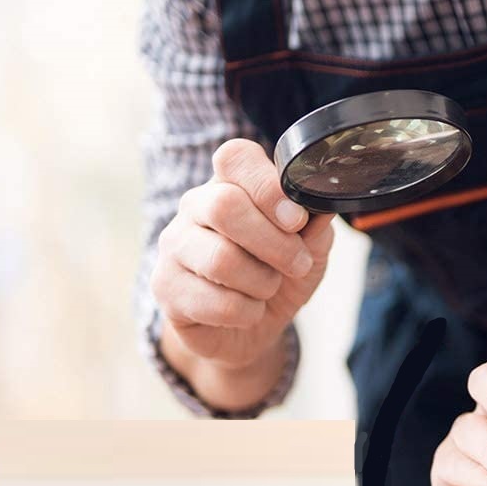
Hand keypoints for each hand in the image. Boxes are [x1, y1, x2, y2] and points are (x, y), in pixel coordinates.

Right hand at [152, 139, 334, 374]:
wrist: (252, 328)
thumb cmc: (279, 276)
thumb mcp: (309, 250)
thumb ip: (314, 227)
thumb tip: (320, 209)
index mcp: (231, 184)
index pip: (235, 157)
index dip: (268, 186)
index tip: (297, 220)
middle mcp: (195, 206)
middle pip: (224, 206)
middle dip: (275, 243)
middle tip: (298, 264)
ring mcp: (175, 246)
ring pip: (221, 259)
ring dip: (262, 282)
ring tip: (268, 288)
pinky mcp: (166, 287)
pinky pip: (216, 302)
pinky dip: (247, 312)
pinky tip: (247, 310)